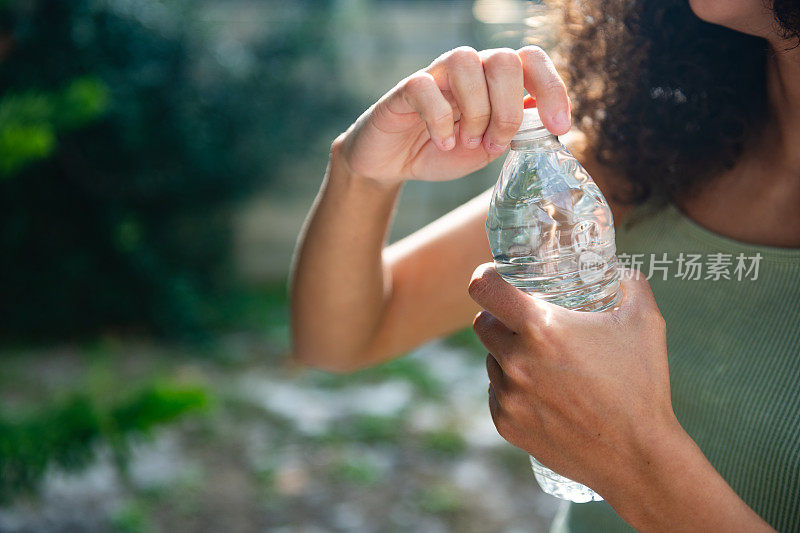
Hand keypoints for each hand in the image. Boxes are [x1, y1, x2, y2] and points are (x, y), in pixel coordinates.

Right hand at [334, 46, 570, 184]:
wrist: (394, 163)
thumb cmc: (445, 149)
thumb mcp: (489, 147)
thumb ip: (516, 132)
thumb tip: (547, 122)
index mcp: (494, 79)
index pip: (532, 60)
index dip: (552, 88)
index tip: (558, 126)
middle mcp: (469, 68)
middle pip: (504, 59)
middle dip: (509, 109)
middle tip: (496, 143)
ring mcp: (436, 74)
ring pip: (466, 63)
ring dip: (476, 111)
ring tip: (467, 142)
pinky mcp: (405, 89)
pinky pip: (425, 87)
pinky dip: (440, 120)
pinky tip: (442, 143)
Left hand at [468, 264, 680, 497]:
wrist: (637, 457)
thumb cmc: (642, 385)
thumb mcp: (644, 321)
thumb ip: (629, 284)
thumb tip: (618, 268)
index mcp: (541, 329)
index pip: (484, 288)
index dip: (486, 276)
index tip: (495, 277)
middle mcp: (515, 361)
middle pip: (482, 324)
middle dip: (499, 318)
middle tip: (525, 322)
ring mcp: (508, 396)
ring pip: (491, 360)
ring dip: (507, 356)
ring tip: (544, 365)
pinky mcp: (506, 424)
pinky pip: (496, 394)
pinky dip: (512, 389)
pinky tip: (543, 395)